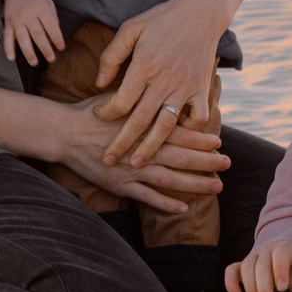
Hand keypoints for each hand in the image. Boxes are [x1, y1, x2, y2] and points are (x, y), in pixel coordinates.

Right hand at [1, 0, 64, 65]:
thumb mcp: (49, 3)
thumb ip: (53, 19)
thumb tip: (54, 39)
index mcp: (41, 9)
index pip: (51, 26)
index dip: (57, 38)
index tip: (61, 48)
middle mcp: (28, 15)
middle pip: (38, 35)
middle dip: (45, 49)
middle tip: (51, 59)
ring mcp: (17, 19)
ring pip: (23, 38)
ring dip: (29, 52)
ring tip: (35, 63)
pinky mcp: (8, 22)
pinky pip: (7, 37)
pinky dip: (8, 48)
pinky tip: (12, 58)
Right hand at [49, 96, 225, 216]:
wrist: (63, 132)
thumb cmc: (90, 112)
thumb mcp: (117, 96)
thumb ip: (139, 95)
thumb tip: (157, 83)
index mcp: (143, 126)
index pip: (178, 133)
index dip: (200, 138)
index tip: (218, 141)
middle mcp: (141, 148)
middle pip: (181, 156)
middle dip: (206, 161)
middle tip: (228, 163)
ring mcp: (131, 169)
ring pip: (170, 178)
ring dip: (195, 183)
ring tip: (216, 186)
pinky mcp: (119, 184)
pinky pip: (147, 196)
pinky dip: (165, 203)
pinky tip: (184, 208)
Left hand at [93, 0, 226, 167]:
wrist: (201, 13)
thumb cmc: (161, 19)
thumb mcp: (130, 29)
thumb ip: (111, 57)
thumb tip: (99, 84)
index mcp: (143, 67)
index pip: (120, 101)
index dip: (105, 114)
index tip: (97, 117)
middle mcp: (163, 82)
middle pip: (139, 121)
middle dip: (122, 144)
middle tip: (108, 161)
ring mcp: (184, 88)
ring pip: (166, 126)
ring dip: (151, 147)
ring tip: (138, 164)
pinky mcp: (201, 89)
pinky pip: (196, 117)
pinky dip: (188, 131)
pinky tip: (177, 138)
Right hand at [224, 239, 291, 291]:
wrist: (287, 258)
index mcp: (287, 249)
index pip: (281, 253)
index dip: (280, 269)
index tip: (281, 288)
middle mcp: (268, 250)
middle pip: (261, 265)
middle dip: (264, 290)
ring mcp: (253, 256)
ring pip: (246, 268)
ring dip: (251, 291)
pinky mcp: (242, 265)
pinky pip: (231, 271)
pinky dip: (231, 285)